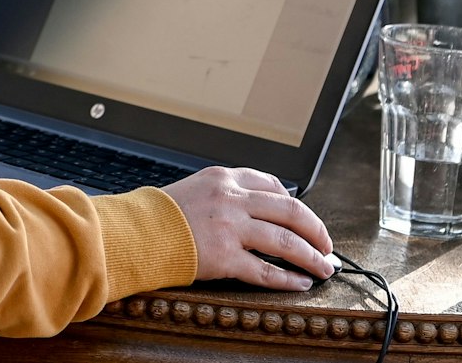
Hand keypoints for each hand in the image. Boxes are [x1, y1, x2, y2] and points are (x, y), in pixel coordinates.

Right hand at [159, 166, 332, 290]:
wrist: (134, 233)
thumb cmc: (160, 215)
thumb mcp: (197, 188)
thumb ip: (228, 193)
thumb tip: (262, 206)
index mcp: (225, 178)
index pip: (274, 185)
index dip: (298, 205)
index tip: (307, 220)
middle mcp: (232, 199)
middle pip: (291, 211)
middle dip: (317, 231)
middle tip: (327, 246)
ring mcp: (230, 228)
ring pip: (287, 242)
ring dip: (312, 257)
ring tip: (323, 268)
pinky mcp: (224, 258)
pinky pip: (267, 271)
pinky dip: (289, 280)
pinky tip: (300, 284)